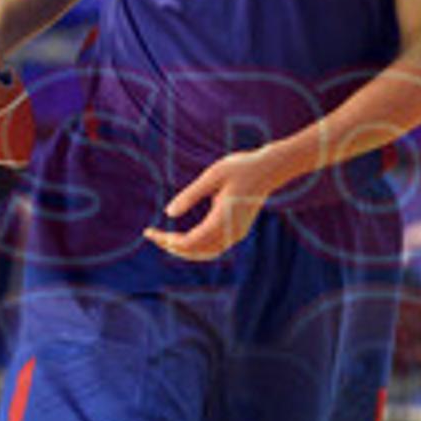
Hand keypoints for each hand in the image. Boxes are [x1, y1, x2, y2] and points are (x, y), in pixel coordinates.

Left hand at [144, 148, 289, 262]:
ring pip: (205, 253)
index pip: (190, 242)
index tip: (150, 232)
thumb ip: (191, 195)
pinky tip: (183, 238)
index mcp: (222, 219)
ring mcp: (236, 234)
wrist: (270, 169)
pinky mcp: (238, 231)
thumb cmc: (241, 167)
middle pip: (195, 251)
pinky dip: (196, 247)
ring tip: (164, 240)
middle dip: (171, 247)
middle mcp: (230, 232)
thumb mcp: (212, 175)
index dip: (168, 241)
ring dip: (184, 250)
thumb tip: (168, 213)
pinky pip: (213, 247)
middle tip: (151, 235)